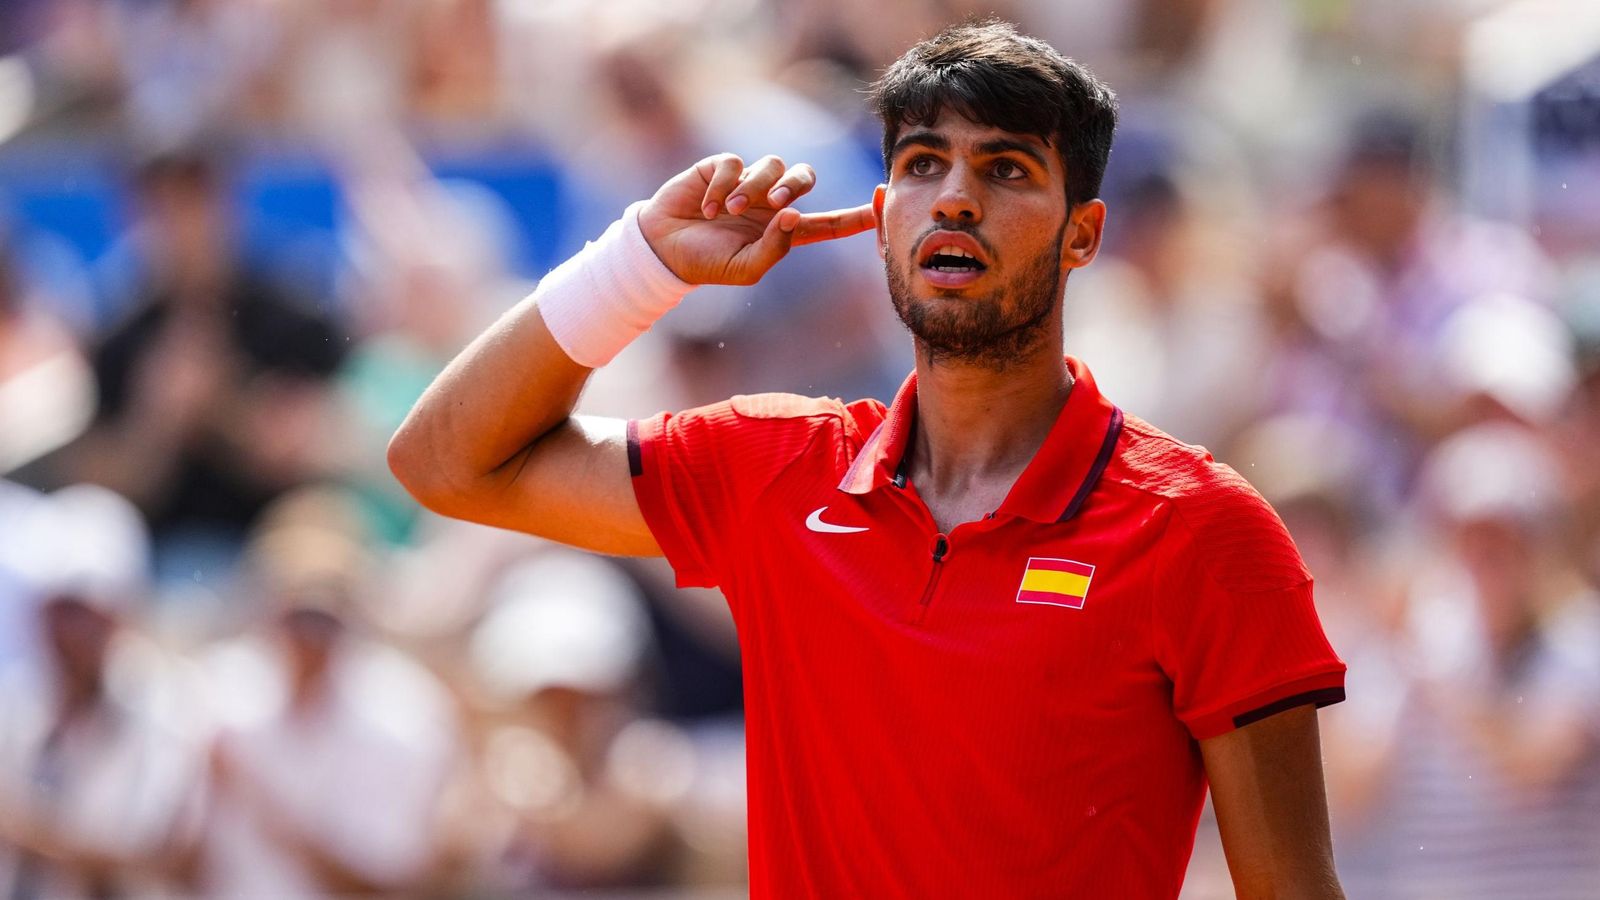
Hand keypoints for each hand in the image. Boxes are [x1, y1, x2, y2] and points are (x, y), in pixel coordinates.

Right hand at [638, 154, 875, 285]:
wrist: (663, 248)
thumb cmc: (706, 263)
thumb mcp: (744, 269)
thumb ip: (774, 249)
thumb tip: (794, 215)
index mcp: (783, 232)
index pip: (828, 223)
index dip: (856, 217)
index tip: (883, 206)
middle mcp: (770, 203)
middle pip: (805, 177)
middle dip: (794, 187)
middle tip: (774, 204)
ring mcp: (747, 183)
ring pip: (772, 166)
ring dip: (752, 188)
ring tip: (727, 211)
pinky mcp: (721, 168)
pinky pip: (735, 164)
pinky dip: (723, 185)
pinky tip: (707, 205)